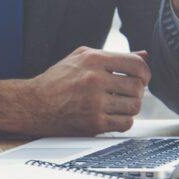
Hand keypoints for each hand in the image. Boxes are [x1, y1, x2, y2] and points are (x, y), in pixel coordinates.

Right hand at [0, 47, 150, 137]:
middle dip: (136, 91)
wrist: (32, 105)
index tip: (141, 78)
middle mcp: (94, 80)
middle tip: (126, 93)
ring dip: (130, 107)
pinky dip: (123, 121)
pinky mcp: (93, 123)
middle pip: (137, 86)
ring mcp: (94, 103)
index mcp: (93, 60)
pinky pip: (125, 123)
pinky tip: (112, 116)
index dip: (145, 73)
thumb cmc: (56, 81)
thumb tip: (145, 55)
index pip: (136, 64)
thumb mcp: (81, 59)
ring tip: (118, 105)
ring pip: (134, 106)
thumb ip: (112, 57)